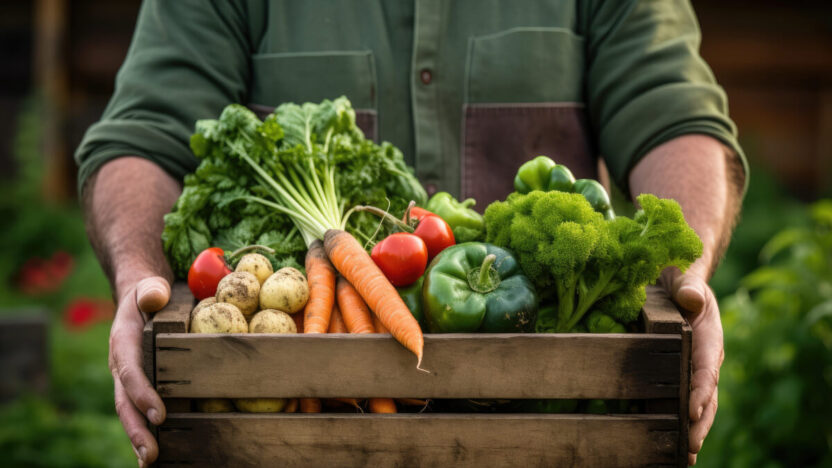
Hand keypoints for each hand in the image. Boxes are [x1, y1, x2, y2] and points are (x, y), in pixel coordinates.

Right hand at [109, 276, 170, 466]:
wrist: (139, 297)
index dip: (142, 394)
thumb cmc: (149, 292)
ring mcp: (126, 377)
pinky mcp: (136, 384)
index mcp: (123, 342)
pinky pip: (137, 410)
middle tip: (152, 454)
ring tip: (152, 461)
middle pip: (124, 401)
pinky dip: (143, 432)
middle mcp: (120, 364)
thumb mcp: (150, 286)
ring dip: (139, 438)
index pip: (130, 371)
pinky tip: (155, 455)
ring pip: (128, 412)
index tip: (159, 415)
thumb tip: (153, 297)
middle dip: (137, 429)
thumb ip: (151, 290)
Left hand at [664, 268, 723, 465]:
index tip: (694, 411)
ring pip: (697, 403)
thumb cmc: (680, 274)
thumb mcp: (684, 275)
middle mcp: (703, 355)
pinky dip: (677, 419)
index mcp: (707, 335)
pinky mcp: (677, 370)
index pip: (706, 366)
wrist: (676, 275)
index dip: (701, 390)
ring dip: (692, 429)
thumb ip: (688, 285)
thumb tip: (691, 299)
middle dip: (700, 422)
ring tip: (684, 456)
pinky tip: (667, 442)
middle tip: (689, 447)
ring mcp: (691, 365)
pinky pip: (680, 398)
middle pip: (706, 394)